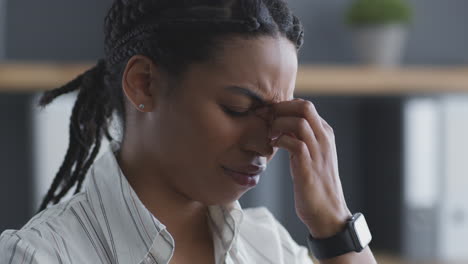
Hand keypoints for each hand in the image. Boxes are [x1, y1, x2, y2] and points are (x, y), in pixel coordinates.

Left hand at [268, 98, 351, 237]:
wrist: (327, 211)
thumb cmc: (313, 182)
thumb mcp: (308, 154)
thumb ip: (299, 138)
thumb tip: (281, 124)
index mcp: (325, 133)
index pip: (305, 106)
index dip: (283, 106)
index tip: (268, 114)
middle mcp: (324, 139)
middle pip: (305, 107)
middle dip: (281, 108)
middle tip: (266, 119)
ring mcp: (318, 152)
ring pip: (300, 122)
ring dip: (279, 125)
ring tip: (269, 135)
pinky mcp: (309, 166)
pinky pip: (294, 143)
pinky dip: (279, 141)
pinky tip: (272, 147)